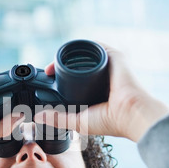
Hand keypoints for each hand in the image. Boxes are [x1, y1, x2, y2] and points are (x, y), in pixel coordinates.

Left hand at [35, 44, 168, 141]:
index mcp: (96, 91)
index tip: (48, 79)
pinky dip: (83, 46)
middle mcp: (102, 77)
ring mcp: (108, 66)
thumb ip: (58, 119)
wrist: (131, 113)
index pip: (75, 80)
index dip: (60, 79)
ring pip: (85, 55)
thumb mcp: (79, 121)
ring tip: (54, 64)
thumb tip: (38, 117)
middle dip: (61, 66)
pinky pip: (96, 46)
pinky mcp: (114, 57)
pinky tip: (68, 51)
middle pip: (78, 66)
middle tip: (48, 72)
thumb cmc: (111, 121)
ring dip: (68, 56)